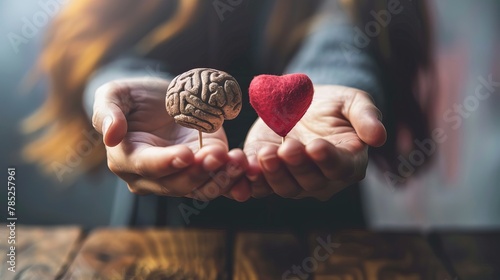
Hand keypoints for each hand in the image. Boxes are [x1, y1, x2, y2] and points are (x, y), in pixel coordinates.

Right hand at [92, 78, 249, 200]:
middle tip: (219, 155)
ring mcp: (179, 177)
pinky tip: (243, 167)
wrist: (162, 99)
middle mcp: (152, 177)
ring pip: (200, 188)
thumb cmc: (134, 97)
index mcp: (127, 160)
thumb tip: (109, 136)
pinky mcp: (202, 173)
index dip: (166, 162)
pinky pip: (217, 184)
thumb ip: (108, 112)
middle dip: (199, 172)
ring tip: (236, 161)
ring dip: (220, 178)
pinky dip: (232, 180)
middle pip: (176, 183)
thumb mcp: (115, 94)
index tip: (186, 154)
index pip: (146, 166)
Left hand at [243, 85, 386, 200]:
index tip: (316, 146)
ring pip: (285, 187)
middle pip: (310, 181)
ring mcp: (295, 181)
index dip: (328, 159)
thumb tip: (379, 136)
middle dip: (297, 165)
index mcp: (348, 163)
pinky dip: (249, 183)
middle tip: (287, 148)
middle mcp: (322, 179)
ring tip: (265, 154)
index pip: (339, 167)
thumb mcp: (354, 102)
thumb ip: (366, 117)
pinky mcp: (269, 176)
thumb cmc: (334, 104)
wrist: (305, 104)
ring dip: (273, 174)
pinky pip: (259, 186)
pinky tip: (241, 171)